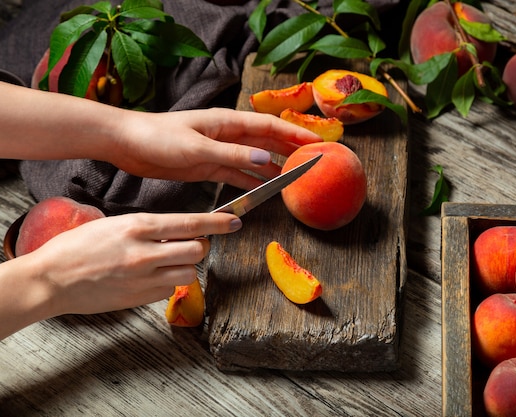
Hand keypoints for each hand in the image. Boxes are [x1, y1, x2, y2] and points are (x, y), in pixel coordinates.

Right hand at [21, 211, 240, 315]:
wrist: (51, 279)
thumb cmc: (77, 247)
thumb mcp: (115, 224)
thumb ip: (149, 228)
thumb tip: (179, 230)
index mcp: (138, 226)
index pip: (190, 223)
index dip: (218, 222)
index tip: (234, 221)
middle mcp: (145, 252)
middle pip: (198, 250)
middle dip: (202, 246)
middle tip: (193, 244)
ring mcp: (143, 278)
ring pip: (189, 272)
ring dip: (186, 265)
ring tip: (168, 261)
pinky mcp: (140, 298)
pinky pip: (170, 289)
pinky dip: (169, 282)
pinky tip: (151, 276)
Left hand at [112, 108, 322, 189]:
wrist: (128, 143)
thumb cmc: (158, 137)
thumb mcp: (196, 147)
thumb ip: (231, 155)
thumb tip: (264, 160)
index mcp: (227, 123)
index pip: (269, 128)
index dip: (295, 135)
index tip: (316, 143)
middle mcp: (227, 135)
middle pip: (266, 143)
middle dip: (290, 151)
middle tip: (313, 163)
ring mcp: (218, 152)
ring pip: (254, 161)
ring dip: (273, 169)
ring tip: (294, 180)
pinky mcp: (207, 167)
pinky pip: (236, 176)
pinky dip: (251, 183)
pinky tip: (264, 192)